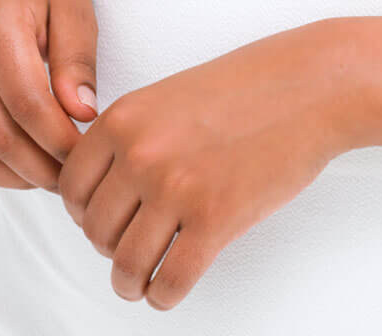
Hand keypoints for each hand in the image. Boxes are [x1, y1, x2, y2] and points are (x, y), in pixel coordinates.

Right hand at [0, 0, 100, 192]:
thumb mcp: (73, 4)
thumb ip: (76, 60)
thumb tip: (82, 117)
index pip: (28, 105)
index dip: (60, 142)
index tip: (88, 155)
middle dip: (38, 168)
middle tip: (71, 178)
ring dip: (8, 177)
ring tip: (44, 175)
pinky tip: (11, 165)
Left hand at [57, 19, 354, 309]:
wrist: (311, 85)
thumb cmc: (249, 89)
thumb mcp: (171, 97)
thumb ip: (133, 137)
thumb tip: (104, 192)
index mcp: (125, 118)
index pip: (69, 189)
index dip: (84, 213)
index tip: (105, 220)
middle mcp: (141, 153)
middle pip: (95, 231)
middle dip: (111, 247)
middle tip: (133, 246)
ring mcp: (177, 187)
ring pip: (126, 265)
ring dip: (132, 282)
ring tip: (144, 280)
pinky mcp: (215, 219)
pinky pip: (169, 282)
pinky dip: (164, 295)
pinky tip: (170, 287)